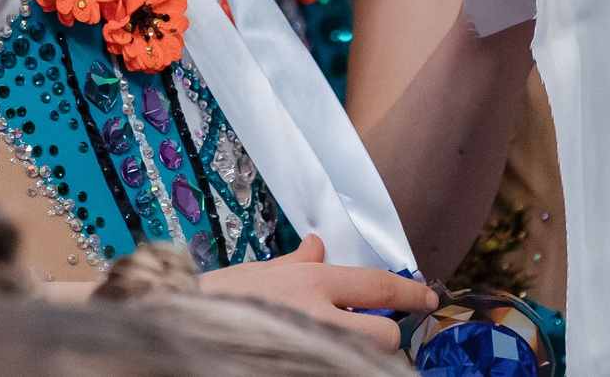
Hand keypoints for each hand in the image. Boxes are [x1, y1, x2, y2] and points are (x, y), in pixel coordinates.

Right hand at [197, 234, 437, 351]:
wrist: (181, 323)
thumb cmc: (216, 298)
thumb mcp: (259, 270)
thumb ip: (297, 262)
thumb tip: (317, 245)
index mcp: (311, 282)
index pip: (376, 286)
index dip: (409, 294)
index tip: (427, 299)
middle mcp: (318, 314)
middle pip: (384, 333)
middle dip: (385, 337)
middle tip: (374, 337)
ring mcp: (311, 345)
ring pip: (365, 356)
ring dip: (361, 353)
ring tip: (344, 348)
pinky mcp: (301, 364)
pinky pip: (336, 366)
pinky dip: (337, 362)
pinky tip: (322, 357)